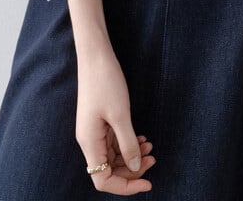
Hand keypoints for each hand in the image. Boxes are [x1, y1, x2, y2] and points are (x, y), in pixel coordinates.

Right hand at [75, 44, 155, 194]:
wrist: (95, 56)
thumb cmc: (105, 82)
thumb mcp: (120, 115)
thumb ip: (128, 144)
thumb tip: (136, 168)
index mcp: (90, 143)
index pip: (103, 180)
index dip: (125, 186)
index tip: (147, 182)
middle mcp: (89, 141)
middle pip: (108, 170)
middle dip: (132, 170)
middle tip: (153, 159)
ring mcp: (94, 131)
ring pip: (112, 156)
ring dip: (132, 156)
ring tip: (151, 147)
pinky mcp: (99, 121)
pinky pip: (113, 142)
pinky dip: (128, 143)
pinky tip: (142, 137)